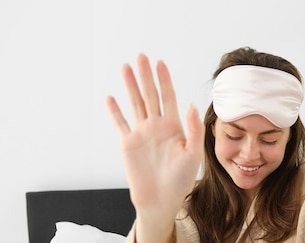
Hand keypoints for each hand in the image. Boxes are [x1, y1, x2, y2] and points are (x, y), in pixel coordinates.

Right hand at [106, 54, 203, 214]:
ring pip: (135, 104)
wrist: (161, 200)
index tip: (160, 63)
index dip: (164, 80)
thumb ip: (193, 130)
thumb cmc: (181, 180)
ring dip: (130, 86)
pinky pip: (120, 124)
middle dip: (146, 76)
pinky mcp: (128, 144)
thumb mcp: (193, 155)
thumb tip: (190, 105)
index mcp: (174, 126)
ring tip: (126, 67)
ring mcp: (141, 134)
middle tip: (141, 56)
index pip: (168, 97)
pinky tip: (110, 98)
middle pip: (150, 95)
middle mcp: (157, 126)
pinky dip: (115, 111)